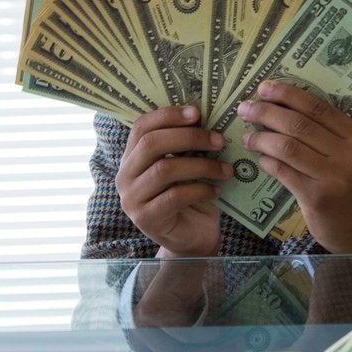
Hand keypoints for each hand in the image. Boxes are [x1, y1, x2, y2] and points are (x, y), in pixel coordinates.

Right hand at [116, 105, 228, 256]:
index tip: (198, 111)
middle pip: (151, 144)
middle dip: (189, 137)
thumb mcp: (188, 167)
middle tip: (219, 140)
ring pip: (165, 170)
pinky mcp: (147, 219)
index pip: (141, 126)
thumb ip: (188, 146)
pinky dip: (201, 190)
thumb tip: (208, 116)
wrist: (191, 240)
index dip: (168, 115)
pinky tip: (217, 191)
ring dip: (202, 166)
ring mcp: (132, 199)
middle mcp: (125, 176)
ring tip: (226, 169)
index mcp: (132, 157)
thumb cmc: (191, 197)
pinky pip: (175, 196)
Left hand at [236, 80, 351, 253]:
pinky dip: (266, 161)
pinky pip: (283, 171)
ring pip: (288, 146)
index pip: (321, 109)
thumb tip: (287, 109)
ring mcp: (335, 178)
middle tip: (246, 108)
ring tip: (248, 135)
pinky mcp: (317, 198)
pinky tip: (258, 158)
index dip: (290, 95)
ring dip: (261, 137)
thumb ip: (332, 138)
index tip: (266, 88)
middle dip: (267, 112)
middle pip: (300, 124)